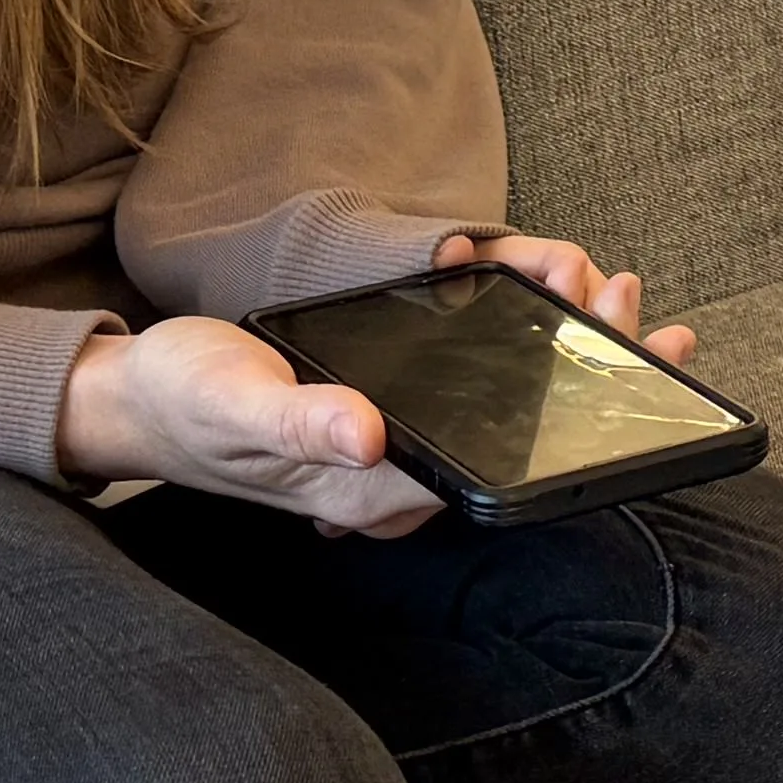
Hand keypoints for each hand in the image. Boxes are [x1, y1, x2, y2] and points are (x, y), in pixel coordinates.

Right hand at [48, 232, 695, 540]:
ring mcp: (395, 452)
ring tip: (613, 292)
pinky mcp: (386, 421)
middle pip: (520, 440)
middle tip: (641, 311)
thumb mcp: (236, 403)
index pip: (500, 467)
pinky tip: (551, 303)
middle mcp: (398, 482)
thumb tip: (366, 433)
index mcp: (374, 490)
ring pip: (504, 413)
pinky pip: (475, 392)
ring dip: (565, 355)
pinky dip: (521, 346)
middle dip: (590, 378)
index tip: (625, 353)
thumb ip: (298, 423)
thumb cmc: (187, 401)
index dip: (571, 418)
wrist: (141, 401)